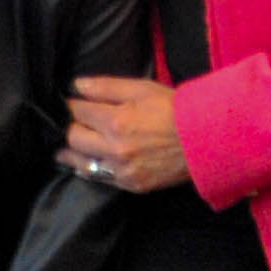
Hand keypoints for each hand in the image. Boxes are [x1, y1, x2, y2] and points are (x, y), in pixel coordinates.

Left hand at [65, 76, 189, 193]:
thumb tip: (78, 85)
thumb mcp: (143, 89)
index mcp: (117, 121)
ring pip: (80, 162)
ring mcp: (121, 170)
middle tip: (70, 122)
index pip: (78, 111)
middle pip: (74, 137)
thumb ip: (107, 86)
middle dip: (69, 126)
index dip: (70, 104)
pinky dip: (87, 169)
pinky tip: (83, 162)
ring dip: (70, 151)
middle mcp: (115, 148)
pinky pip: (98, 178)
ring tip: (65, 145)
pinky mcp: (130, 185)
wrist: (205, 141)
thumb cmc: (175, 109)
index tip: (69, 102)